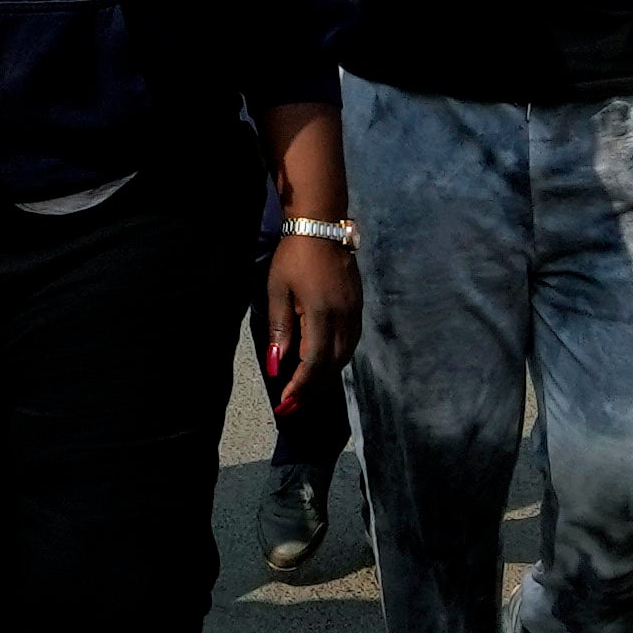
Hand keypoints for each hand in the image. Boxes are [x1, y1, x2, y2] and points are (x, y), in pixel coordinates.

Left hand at [258, 230, 359, 394]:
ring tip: (304, 392)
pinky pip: (349, 344)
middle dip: (311, 390)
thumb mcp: (277, 290)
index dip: (299, 386)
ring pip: (343, 357)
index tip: (284, 403)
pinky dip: (335, 361)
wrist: (321, 225)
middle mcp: (343, 318)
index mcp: (321, 313)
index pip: (313, 362)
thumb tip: (275, 365)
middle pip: (331, 365)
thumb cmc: (293, 256)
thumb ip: (279, 329)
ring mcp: (354, 313)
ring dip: (324, 378)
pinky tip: (321, 366)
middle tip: (291, 407)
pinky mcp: (357, 308)